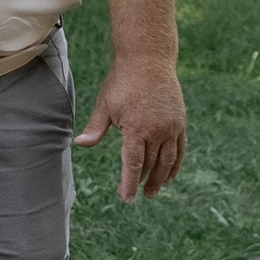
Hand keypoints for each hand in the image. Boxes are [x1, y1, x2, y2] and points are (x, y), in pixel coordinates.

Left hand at [74, 57, 186, 201]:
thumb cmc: (121, 81)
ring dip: (161, 177)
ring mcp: (172, 127)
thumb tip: (80, 144)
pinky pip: (180, 148)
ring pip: (168, 159)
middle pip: (151, 164)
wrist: (148, 60)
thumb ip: (96, 128)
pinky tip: (169, 174)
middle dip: (143, 182)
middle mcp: (158, 130)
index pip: (134, 163)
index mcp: (137, 128)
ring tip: (154, 190)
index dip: (130, 183)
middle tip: (138, 196)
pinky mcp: (180, 122)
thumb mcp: (105, 104)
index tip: (127, 198)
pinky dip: (175, 163)